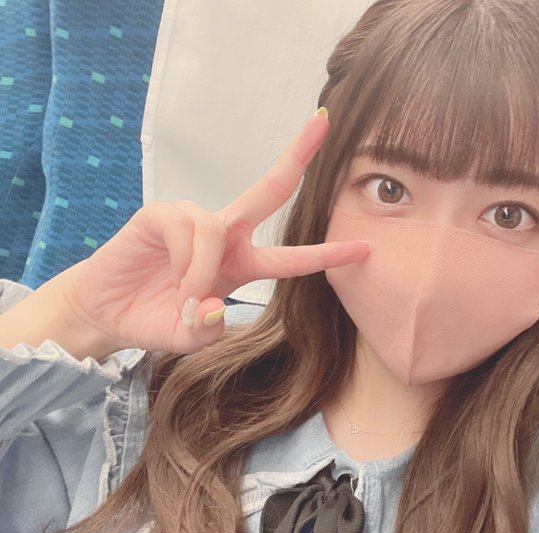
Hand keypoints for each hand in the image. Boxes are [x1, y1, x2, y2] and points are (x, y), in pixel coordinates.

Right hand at [59, 109, 368, 354]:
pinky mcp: (162, 214)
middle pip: (270, 189)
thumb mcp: (189, 337)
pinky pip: (188, 228)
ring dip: (203, 268)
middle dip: (297, 156)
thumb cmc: (154, 319)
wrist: (106, 311)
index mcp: (241, 264)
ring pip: (218, 227)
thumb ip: (208, 330)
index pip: (291, 258)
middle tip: (325, 121)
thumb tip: (214, 306)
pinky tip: (170, 275)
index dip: (327, 253)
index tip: (364, 247)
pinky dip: (185, 260)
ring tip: (184, 295)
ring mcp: (193, 221)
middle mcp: (224, 235)